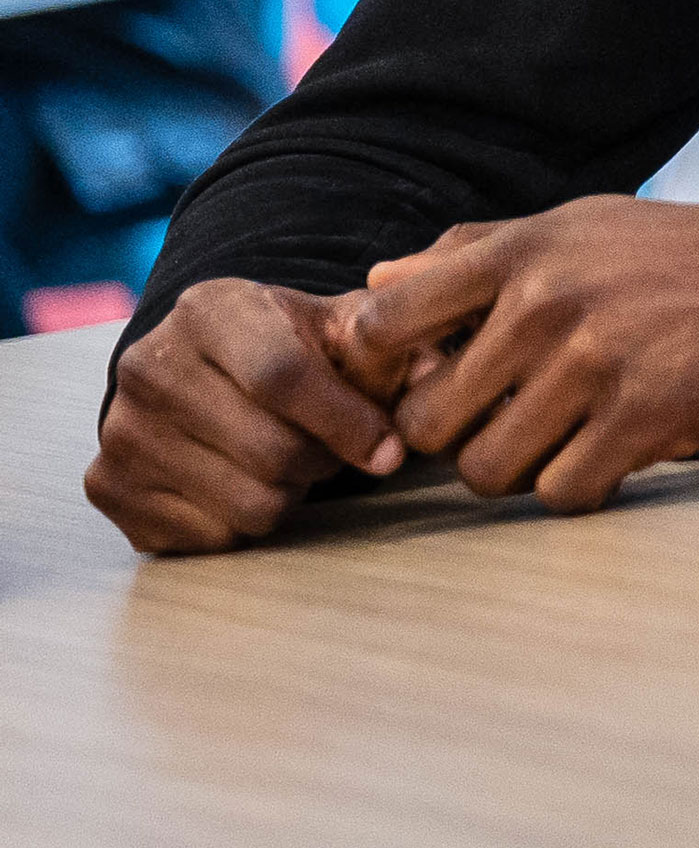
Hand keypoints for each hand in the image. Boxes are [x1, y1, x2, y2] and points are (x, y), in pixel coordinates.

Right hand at [85, 278, 408, 553]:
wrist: (208, 371)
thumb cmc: (297, 349)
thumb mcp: (347, 329)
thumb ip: (399, 347)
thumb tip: (441, 383)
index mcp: (209, 309)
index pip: (284, 377)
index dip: (348, 422)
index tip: (390, 451)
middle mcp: (148, 364)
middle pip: (271, 452)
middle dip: (324, 461)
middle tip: (328, 449)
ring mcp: (120, 430)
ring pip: (248, 503)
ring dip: (289, 493)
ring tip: (286, 460)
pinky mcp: (108, 487)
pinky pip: (210, 538)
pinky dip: (244, 522)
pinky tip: (242, 481)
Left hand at [343, 189, 698, 514]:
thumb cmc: (682, 252)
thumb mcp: (576, 226)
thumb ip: (472, 253)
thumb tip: (376, 284)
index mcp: (521, 253)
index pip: (382, 325)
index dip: (379, 372)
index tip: (418, 384)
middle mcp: (546, 304)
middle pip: (427, 423)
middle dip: (458, 436)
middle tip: (504, 422)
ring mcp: (596, 363)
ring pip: (488, 470)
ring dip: (518, 469)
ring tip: (559, 441)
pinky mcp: (647, 417)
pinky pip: (562, 492)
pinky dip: (580, 487)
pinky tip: (608, 456)